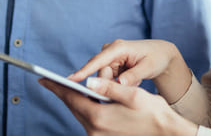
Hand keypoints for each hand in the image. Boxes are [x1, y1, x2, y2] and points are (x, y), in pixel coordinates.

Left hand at [39, 76, 196, 135]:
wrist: (167, 134)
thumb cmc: (152, 113)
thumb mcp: (132, 94)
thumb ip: (109, 86)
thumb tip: (89, 80)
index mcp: (99, 117)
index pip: (72, 98)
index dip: (57, 87)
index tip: (43, 79)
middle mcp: (95, 131)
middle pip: (73, 107)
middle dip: (64, 93)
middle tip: (52, 81)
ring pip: (80, 114)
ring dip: (77, 100)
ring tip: (73, 87)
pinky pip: (89, 122)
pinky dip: (86, 109)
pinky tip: (89, 100)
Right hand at [70, 39, 190, 103]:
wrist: (161, 54)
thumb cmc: (156, 58)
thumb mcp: (148, 67)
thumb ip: (133, 75)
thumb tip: (120, 84)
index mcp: (118, 47)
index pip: (98, 61)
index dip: (84, 71)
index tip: (71, 80)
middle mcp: (111, 50)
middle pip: (100, 74)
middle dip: (112, 84)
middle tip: (132, 83)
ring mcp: (110, 57)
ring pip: (104, 79)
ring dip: (118, 84)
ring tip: (136, 79)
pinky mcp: (111, 64)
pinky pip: (109, 80)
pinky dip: (120, 83)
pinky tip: (133, 79)